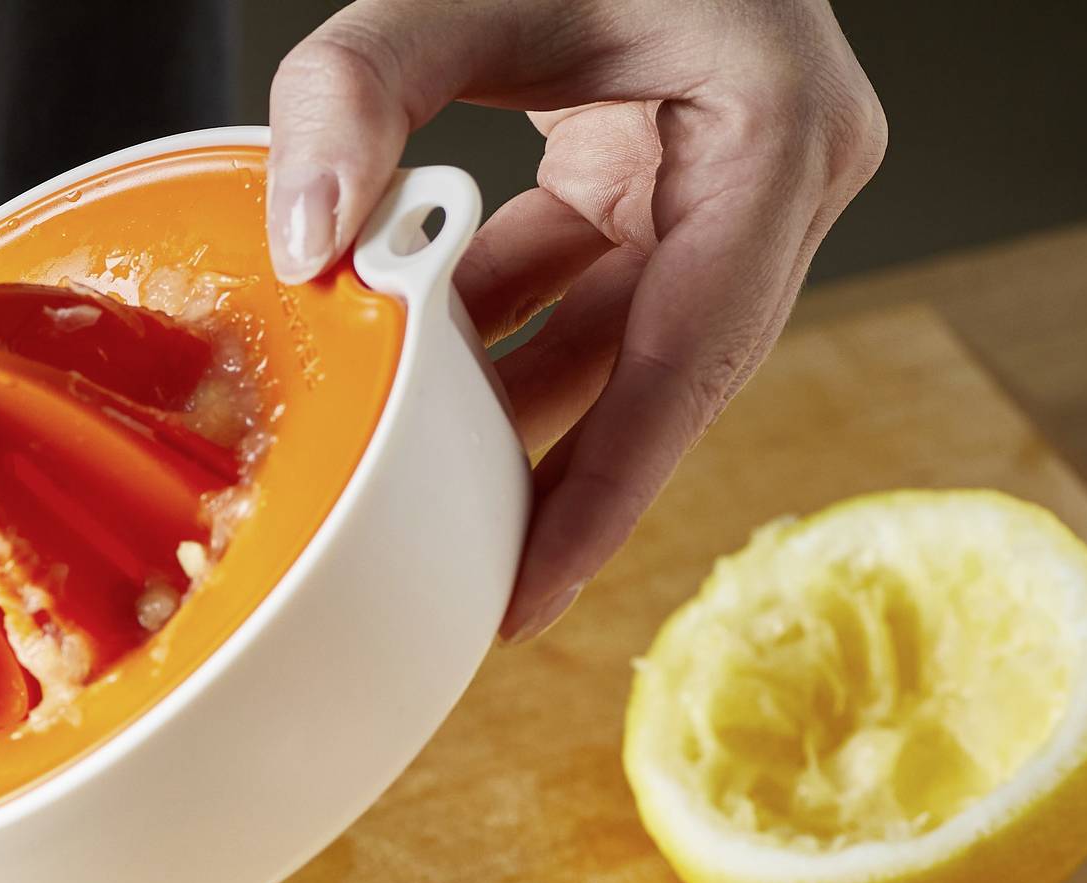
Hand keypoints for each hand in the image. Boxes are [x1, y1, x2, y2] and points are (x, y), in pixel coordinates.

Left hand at [266, 0, 886, 637]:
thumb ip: (358, 88)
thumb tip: (308, 236)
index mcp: (778, 126)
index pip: (693, 353)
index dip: (610, 486)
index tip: (534, 586)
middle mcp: (778, 163)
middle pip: (664, 372)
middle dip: (562, 480)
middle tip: (464, 590)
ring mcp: (727, 171)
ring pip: (620, 343)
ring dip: (517, 412)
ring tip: (427, 513)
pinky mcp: (662, 171)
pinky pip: (585, 290)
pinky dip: (500, 336)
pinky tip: (419, 389)